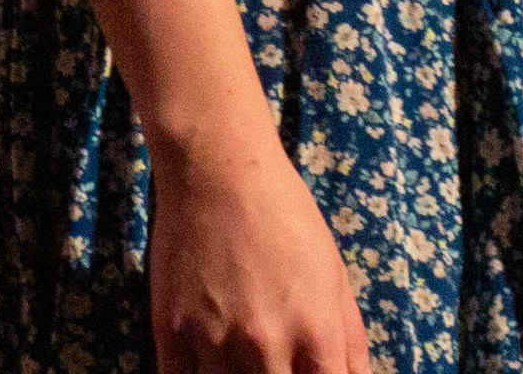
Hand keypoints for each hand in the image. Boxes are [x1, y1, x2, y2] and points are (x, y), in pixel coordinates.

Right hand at [143, 122, 367, 371]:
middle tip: (273, 364)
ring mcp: (215, 340)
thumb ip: (351, 338)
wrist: (217, 168)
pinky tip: (207, 366)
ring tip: (243, 360)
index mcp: (316, 331)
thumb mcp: (334, 272)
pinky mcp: (171, 331)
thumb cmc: (284, 214)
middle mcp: (267, 345)